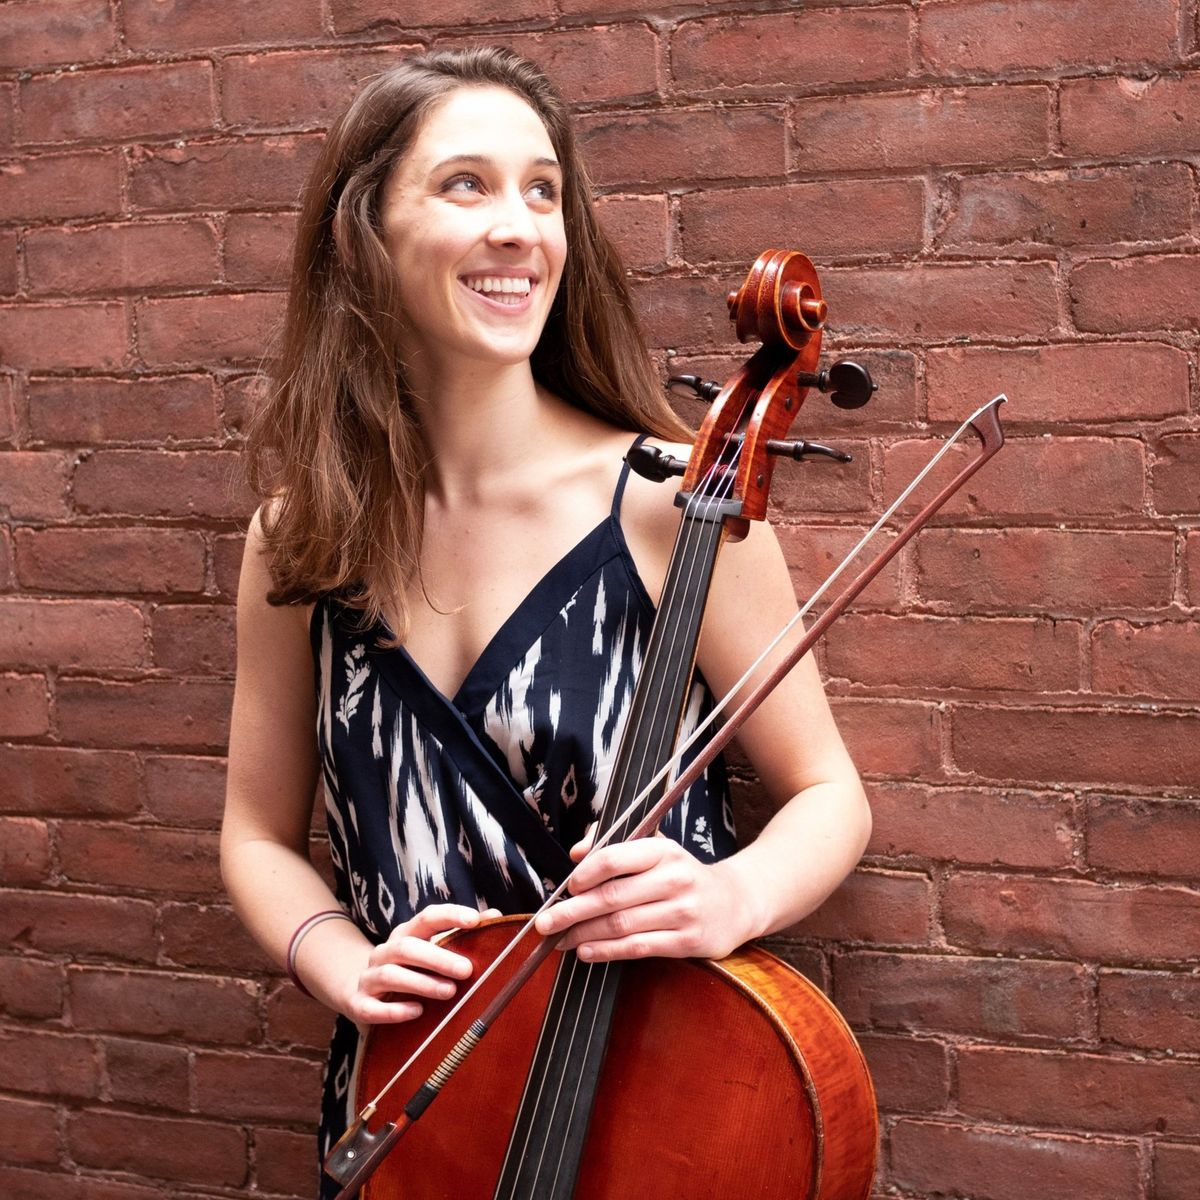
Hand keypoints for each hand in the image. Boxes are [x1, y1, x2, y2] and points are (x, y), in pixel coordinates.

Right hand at [339, 903, 499, 1024]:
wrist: (360, 992)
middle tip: (467, 970)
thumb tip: (496, 916)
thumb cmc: (409, 970)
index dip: (451, 916)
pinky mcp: (359, 1004)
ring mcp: (369, 977)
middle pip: (408, 947)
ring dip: (421, 983)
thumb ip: (462, 934)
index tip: (476, 920)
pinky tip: (417, 1012)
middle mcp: (385, 952)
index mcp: (406, 934)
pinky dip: (395, 1010)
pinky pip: (372, 1008)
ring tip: (449, 992)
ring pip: (391, 974)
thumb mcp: (433, 950)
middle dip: (438, 958)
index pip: (427, 917)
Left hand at [534, 833, 759, 962]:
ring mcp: (682, 911)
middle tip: (545, 922)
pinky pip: (638, 947)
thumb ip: (613, 845)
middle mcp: (674, 878)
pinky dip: (607, 951)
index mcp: (663, 850)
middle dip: (572, 911)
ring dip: (584, 934)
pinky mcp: (687, 941)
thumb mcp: (656, 850)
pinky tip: (587, 952)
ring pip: (621, 925)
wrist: (734, 903)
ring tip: (560, 940)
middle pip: (612, 896)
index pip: (616, 857)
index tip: (567, 886)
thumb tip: (576, 851)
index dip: (586, 873)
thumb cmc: (682, 874)